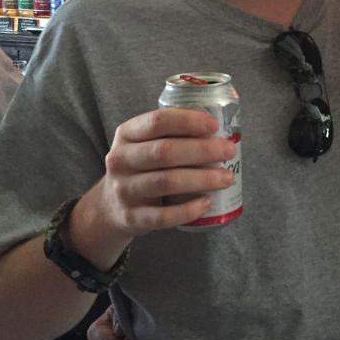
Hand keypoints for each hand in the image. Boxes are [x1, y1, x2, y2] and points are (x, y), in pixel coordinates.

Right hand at [94, 106, 234, 239]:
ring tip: (227, 178)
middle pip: (165, 151)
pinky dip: (188, 210)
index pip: (157, 121)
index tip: (214, 125)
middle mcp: (121, 160)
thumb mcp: (144, 143)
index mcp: (126, 134)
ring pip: (166, 182)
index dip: (188, 121)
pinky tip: (207, 203)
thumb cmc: (141, 167)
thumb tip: (218, 129)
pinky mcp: (132, 217)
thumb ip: (172, 133)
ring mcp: (124, 190)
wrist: (111, 207)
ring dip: (202, 179)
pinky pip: (163, 216)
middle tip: (229, 151)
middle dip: (202, 150)